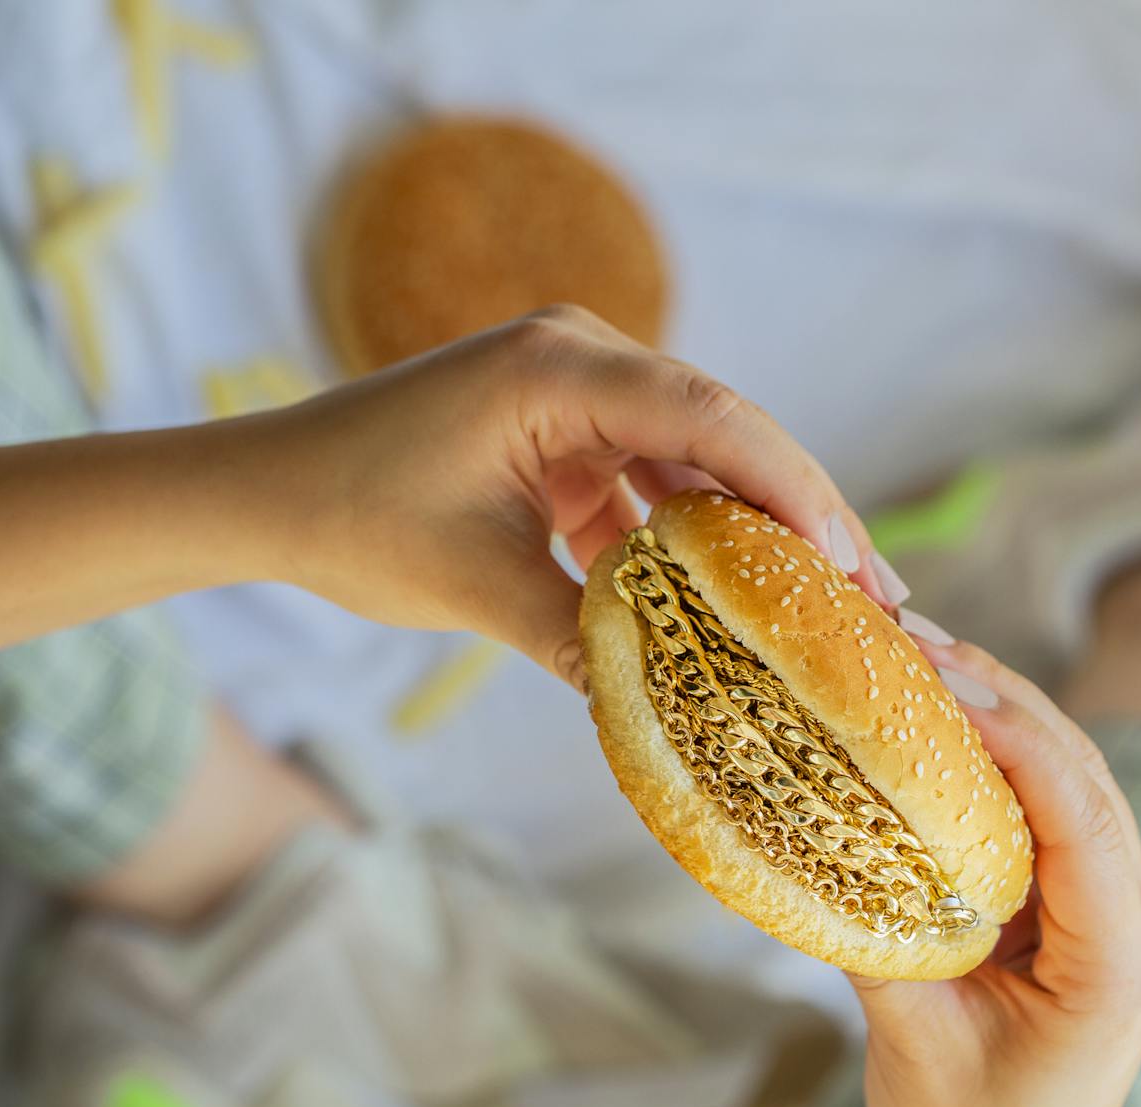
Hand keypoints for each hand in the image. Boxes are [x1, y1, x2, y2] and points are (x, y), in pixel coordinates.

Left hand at [243, 305, 885, 687]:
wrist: (265, 494)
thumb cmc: (352, 519)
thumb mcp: (475, 588)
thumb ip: (583, 637)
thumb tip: (680, 710)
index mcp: (557, 370)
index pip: (706, 414)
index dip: (789, 486)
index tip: (847, 560)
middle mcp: (580, 361)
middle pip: (722, 432)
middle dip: (798, 514)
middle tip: (875, 598)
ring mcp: (577, 394)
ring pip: (697, 461)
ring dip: (755, 533)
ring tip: (832, 609)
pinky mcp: (567, 434)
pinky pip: (653, 482)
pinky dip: (693, 541)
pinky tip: (743, 605)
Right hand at [852, 642, 1140, 1106]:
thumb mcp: (914, 1041)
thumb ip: (882, 935)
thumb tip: (822, 825)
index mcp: (1121, 966)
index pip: (1081, 819)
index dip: (1016, 735)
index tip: (942, 677)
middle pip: (1085, 778)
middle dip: (1004, 699)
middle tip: (912, 638)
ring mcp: (1121, 917)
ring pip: (1072, 783)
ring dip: (1002, 717)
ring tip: (918, 656)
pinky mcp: (1085, 914)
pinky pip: (1050, 814)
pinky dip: (997, 763)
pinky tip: (937, 724)